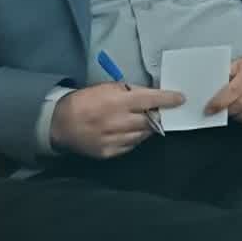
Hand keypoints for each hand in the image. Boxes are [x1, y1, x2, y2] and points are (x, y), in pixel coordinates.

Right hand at [51, 81, 184, 158]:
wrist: (60, 123)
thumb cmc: (87, 101)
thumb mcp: (108, 87)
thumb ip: (131, 91)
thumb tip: (153, 95)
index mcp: (117, 102)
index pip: (150, 100)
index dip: (167, 100)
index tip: (181, 99)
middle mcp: (117, 122)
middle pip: (150, 121)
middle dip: (159, 116)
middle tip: (163, 112)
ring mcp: (112, 140)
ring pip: (143, 135)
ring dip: (147, 127)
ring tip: (145, 120)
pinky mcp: (108, 152)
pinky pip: (131, 145)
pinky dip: (135, 138)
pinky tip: (130, 131)